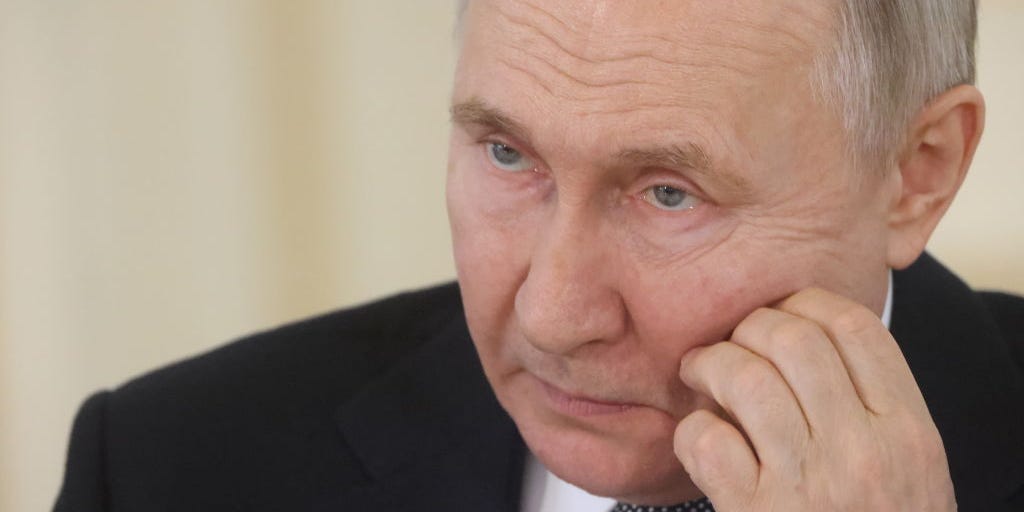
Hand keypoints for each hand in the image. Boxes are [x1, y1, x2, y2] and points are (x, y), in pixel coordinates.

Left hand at [672, 288, 955, 510]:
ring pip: (743, 378)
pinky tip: (699, 441)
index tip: (782, 313)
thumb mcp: (909, 472)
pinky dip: (690, 432)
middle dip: (748, 328)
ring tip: (700, 376)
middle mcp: (861, 451)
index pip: (856, 328)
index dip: (807, 304)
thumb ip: (872, 408)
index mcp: (907, 434)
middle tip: (732, 344)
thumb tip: (807, 340)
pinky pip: (705, 440)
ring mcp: (805, 483)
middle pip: (793, 338)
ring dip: (709, 366)